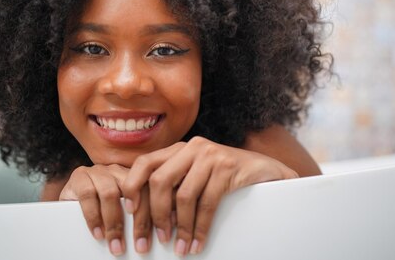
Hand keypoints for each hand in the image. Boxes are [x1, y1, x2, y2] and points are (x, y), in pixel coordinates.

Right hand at [59, 164, 151, 255]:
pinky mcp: (79, 176)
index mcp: (134, 175)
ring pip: (110, 193)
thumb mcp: (124, 211)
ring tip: (116, 245)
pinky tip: (98, 233)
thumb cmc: (103, 212)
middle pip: (134, 191)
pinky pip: (88, 195)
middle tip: (140, 246)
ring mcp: (98, 171)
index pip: (149, 190)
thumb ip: (138, 214)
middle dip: (138, 221)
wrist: (69, 206)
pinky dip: (94, 217)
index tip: (159, 234)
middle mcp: (117, 169)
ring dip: (114, 223)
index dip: (154, 213)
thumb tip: (159, 233)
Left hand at [121, 136, 298, 255]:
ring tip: (179, 248)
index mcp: (178, 148)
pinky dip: (200, 228)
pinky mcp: (227, 167)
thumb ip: (174, 184)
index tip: (129, 213)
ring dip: (180, 227)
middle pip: (159, 180)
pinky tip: (197, 243)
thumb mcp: (195, 175)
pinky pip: (207, 203)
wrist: (266, 170)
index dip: (132, 187)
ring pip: (183, 196)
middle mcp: (191, 147)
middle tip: (152, 241)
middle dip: (153, 215)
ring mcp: (210, 155)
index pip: (144, 163)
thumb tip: (144, 215)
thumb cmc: (225, 177)